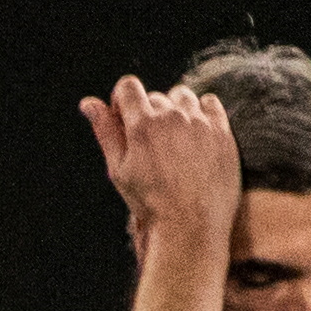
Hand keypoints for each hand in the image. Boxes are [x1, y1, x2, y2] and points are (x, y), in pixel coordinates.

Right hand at [81, 76, 239, 261]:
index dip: (122, 101)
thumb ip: (105, 131)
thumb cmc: (149, 201)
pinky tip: (194, 136)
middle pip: (154, 96)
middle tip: (148, 146)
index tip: (124, 120)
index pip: (128, 86)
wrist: (191, 224)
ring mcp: (200, 121)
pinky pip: (209, 103)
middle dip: (147, 114)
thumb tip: (88, 102)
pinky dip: (200, 113)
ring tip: (172, 141)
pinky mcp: (222, 129)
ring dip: (174, 110)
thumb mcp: (118, 169)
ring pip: (182, 96)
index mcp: (142, 124)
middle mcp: (172, 115)